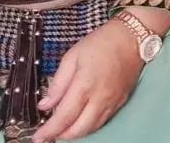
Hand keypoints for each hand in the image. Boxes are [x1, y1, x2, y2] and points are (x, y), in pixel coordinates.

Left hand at [33, 20, 145, 141]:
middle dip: (61, 136)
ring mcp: (112, 101)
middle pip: (79, 129)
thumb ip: (58, 83)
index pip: (64, 117)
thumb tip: (45, 105)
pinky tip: (81, 122)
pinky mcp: (121, 101)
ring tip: (62, 130)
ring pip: (92, 128)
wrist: (132, 37)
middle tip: (48, 134)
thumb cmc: (101, 43)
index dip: (49, 131)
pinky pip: (103, 121)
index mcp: (84, 85)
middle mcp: (100, 98)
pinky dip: (89, 126)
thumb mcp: (72, 57)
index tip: (37, 138)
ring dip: (75, 134)